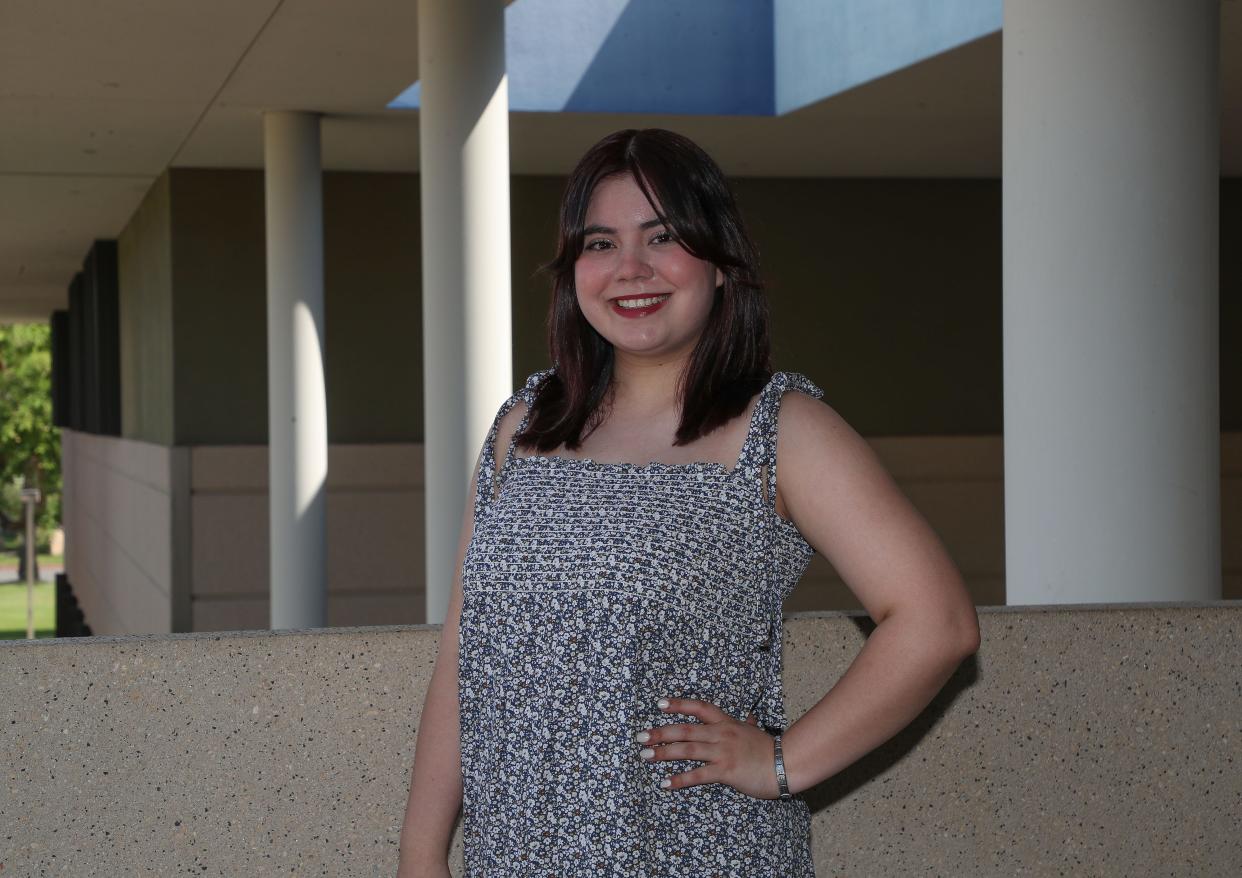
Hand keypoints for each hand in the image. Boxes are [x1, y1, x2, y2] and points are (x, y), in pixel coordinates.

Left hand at [635, 697, 780, 798]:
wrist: (786, 764)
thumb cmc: (770, 750)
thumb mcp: (755, 732)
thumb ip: (747, 725)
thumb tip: (748, 719)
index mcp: (727, 723)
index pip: (699, 708)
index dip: (679, 705)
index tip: (659, 704)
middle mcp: (721, 734)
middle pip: (685, 730)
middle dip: (660, 732)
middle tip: (640, 736)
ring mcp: (722, 751)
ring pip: (687, 750)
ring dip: (664, 753)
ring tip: (645, 756)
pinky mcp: (725, 771)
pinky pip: (698, 775)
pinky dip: (679, 779)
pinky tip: (665, 783)